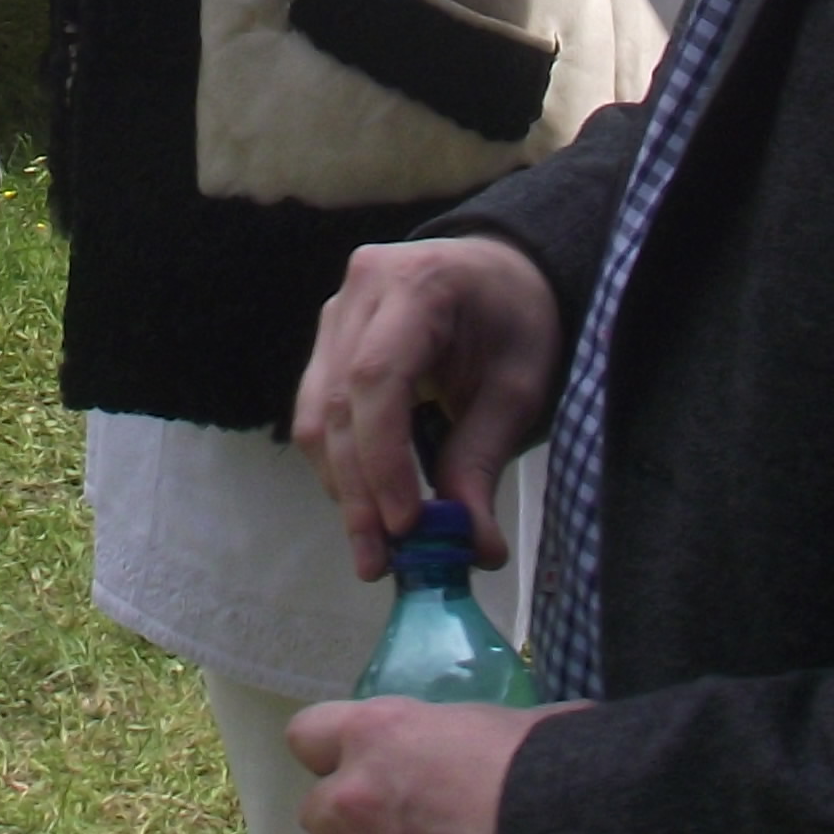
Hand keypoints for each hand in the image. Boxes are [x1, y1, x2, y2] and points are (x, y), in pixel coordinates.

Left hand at [290, 694, 570, 833]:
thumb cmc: (564, 772)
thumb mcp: (510, 726)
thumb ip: (466, 739)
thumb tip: (494, 749)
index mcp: (383, 734)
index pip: (309, 737)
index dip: (334, 761)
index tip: (365, 776)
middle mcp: (358, 801)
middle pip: (315, 819)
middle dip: (352, 831)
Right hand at [291, 236, 565, 576]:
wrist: (498, 271)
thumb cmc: (515, 321)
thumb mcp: (518, 389)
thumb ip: (482, 460)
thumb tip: (473, 546)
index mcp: (418, 283)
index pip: (377, 376)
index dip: (383, 457)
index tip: (405, 524)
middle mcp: (360, 291)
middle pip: (337, 403)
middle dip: (357, 491)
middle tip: (380, 562)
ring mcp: (335, 313)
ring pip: (315, 415)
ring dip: (342, 487)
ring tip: (377, 549)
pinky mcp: (327, 342)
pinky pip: (318, 413)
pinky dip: (341, 466)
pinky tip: (369, 506)